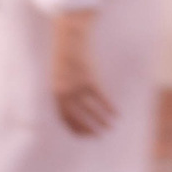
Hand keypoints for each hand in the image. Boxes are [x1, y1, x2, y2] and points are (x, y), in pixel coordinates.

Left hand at [52, 10, 114, 136]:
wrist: (69, 35)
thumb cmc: (64, 54)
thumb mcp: (58, 74)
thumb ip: (63, 89)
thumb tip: (73, 105)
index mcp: (55, 92)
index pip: (64, 117)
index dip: (74, 128)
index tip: (83, 136)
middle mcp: (65, 92)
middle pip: (77, 117)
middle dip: (88, 129)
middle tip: (97, 136)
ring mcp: (77, 86)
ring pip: (90, 110)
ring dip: (100, 121)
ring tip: (109, 127)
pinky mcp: (89, 79)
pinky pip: (100, 98)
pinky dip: (108, 107)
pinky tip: (116, 113)